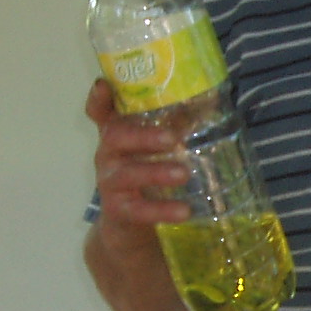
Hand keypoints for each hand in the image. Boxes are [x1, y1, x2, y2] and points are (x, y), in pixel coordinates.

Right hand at [86, 78, 188, 231]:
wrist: (129, 225)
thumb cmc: (145, 176)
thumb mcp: (154, 150)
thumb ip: (174, 125)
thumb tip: (210, 101)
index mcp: (117, 134)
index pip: (100, 111)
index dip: (99, 99)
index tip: (103, 86)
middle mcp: (107, 154)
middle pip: (115, 137)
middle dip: (143, 135)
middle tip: (173, 138)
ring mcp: (109, 182)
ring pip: (128, 173)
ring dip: (156, 172)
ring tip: (183, 173)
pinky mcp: (117, 210)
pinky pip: (139, 209)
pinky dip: (162, 210)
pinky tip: (184, 211)